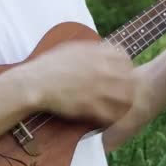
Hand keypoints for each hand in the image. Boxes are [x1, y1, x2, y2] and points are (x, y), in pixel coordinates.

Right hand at [17, 41, 136, 125]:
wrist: (35, 82)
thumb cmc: (50, 65)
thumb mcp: (72, 48)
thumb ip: (91, 49)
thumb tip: (104, 49)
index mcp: (98, 53)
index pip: (125, 58)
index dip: (125, 67)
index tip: (120, 74)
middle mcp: (101, 69)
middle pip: (130, 78)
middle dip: (128, 86)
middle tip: (122, 93)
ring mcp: (98, 88)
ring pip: (126, 98)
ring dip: (124, 102)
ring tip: (118, 107)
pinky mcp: (90, 106)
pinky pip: (112, 114)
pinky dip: (111, 117)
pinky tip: (105, 117)